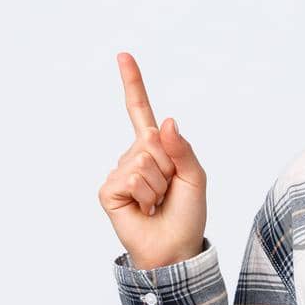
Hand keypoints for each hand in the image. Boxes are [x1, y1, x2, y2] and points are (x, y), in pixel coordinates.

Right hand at [97, 52, 207, 268]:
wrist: (175, 249)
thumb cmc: (187, 214)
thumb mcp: (195, 177)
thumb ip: (184, 149)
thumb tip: (166, 121)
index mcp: (155, 149)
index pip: (139, 111)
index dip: (133, 84)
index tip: (124, 55)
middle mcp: (133, 156)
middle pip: (152, 141)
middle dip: (169, 167)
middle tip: (169, 191)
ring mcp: (119, 172)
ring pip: (143, 160)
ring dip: (159, 185)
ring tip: (157, 202)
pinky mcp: (109, 190)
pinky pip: (131, 176)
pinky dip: (145, 194)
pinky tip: (143, 208)